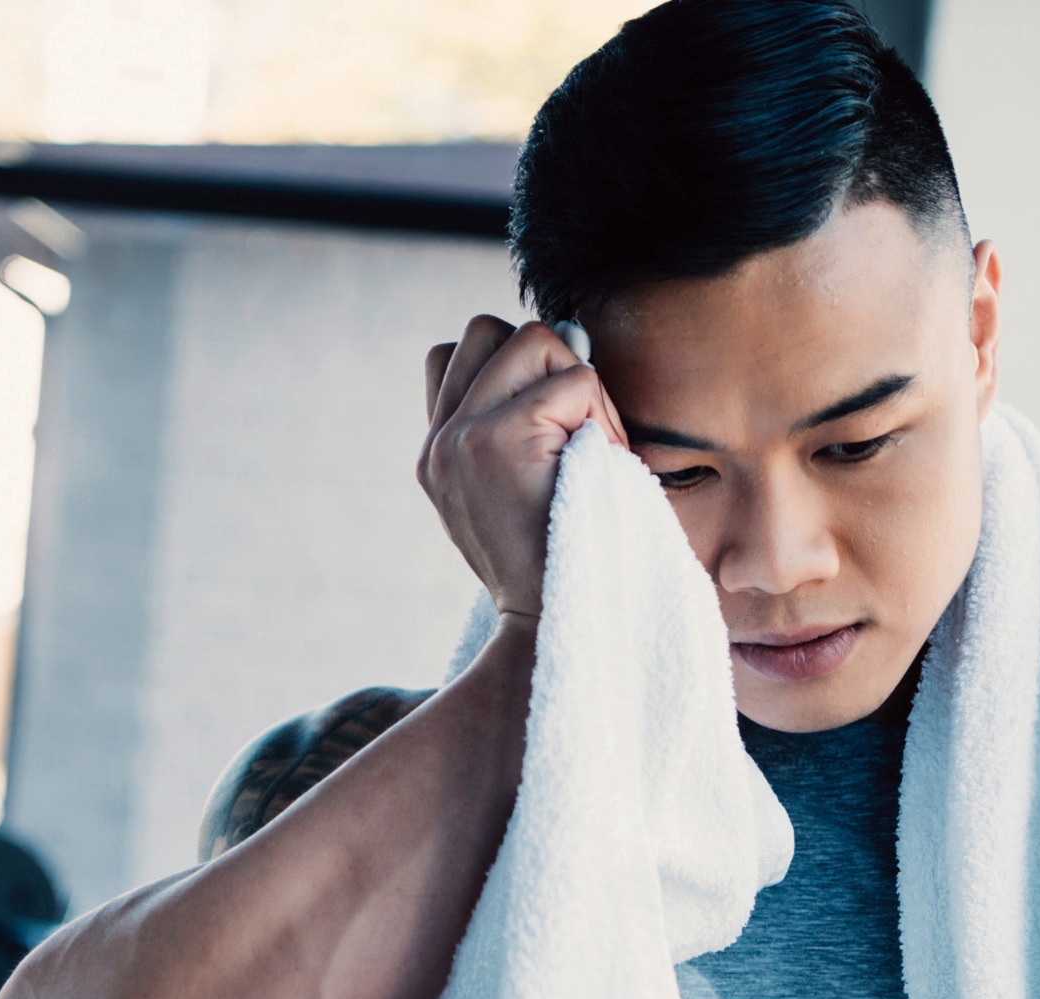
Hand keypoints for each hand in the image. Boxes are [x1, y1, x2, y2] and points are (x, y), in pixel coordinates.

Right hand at [417, 316, 627, 622]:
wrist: (554, 628)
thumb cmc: (558, 568)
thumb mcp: (514, 498)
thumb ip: (511, 430)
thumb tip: (568, 343)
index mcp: (437, 454)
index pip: (453, 355)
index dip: (512, 371)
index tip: (548, 429)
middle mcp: (438, 442)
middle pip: (488, 329)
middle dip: (545, 362)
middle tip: (578, 431)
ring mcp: (461, 437)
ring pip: (534, 339)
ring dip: (578, 382)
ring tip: (590, 447)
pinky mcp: (497, 439)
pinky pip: (576, 379)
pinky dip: (602, 415)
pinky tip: (600, 464)